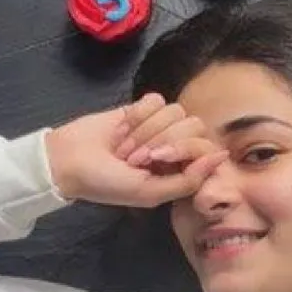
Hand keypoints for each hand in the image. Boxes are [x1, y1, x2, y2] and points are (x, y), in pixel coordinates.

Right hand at [45, 93, 226, 206]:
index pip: (204, 148)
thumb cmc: (107, 183)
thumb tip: (221, 156)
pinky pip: (155, 99)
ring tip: (124, 146)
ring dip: (145, 129)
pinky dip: (137, 114)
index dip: (181, 149)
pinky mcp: (142, 108)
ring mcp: (159, 126)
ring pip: (174, 111)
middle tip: (135, 156)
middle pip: (192, 125)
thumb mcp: (148, 192)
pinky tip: (121, 128)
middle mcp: (174, 147)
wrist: (69, 160)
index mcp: (179, 171)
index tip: (155, 160)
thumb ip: (188, 180)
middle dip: (161, 139)